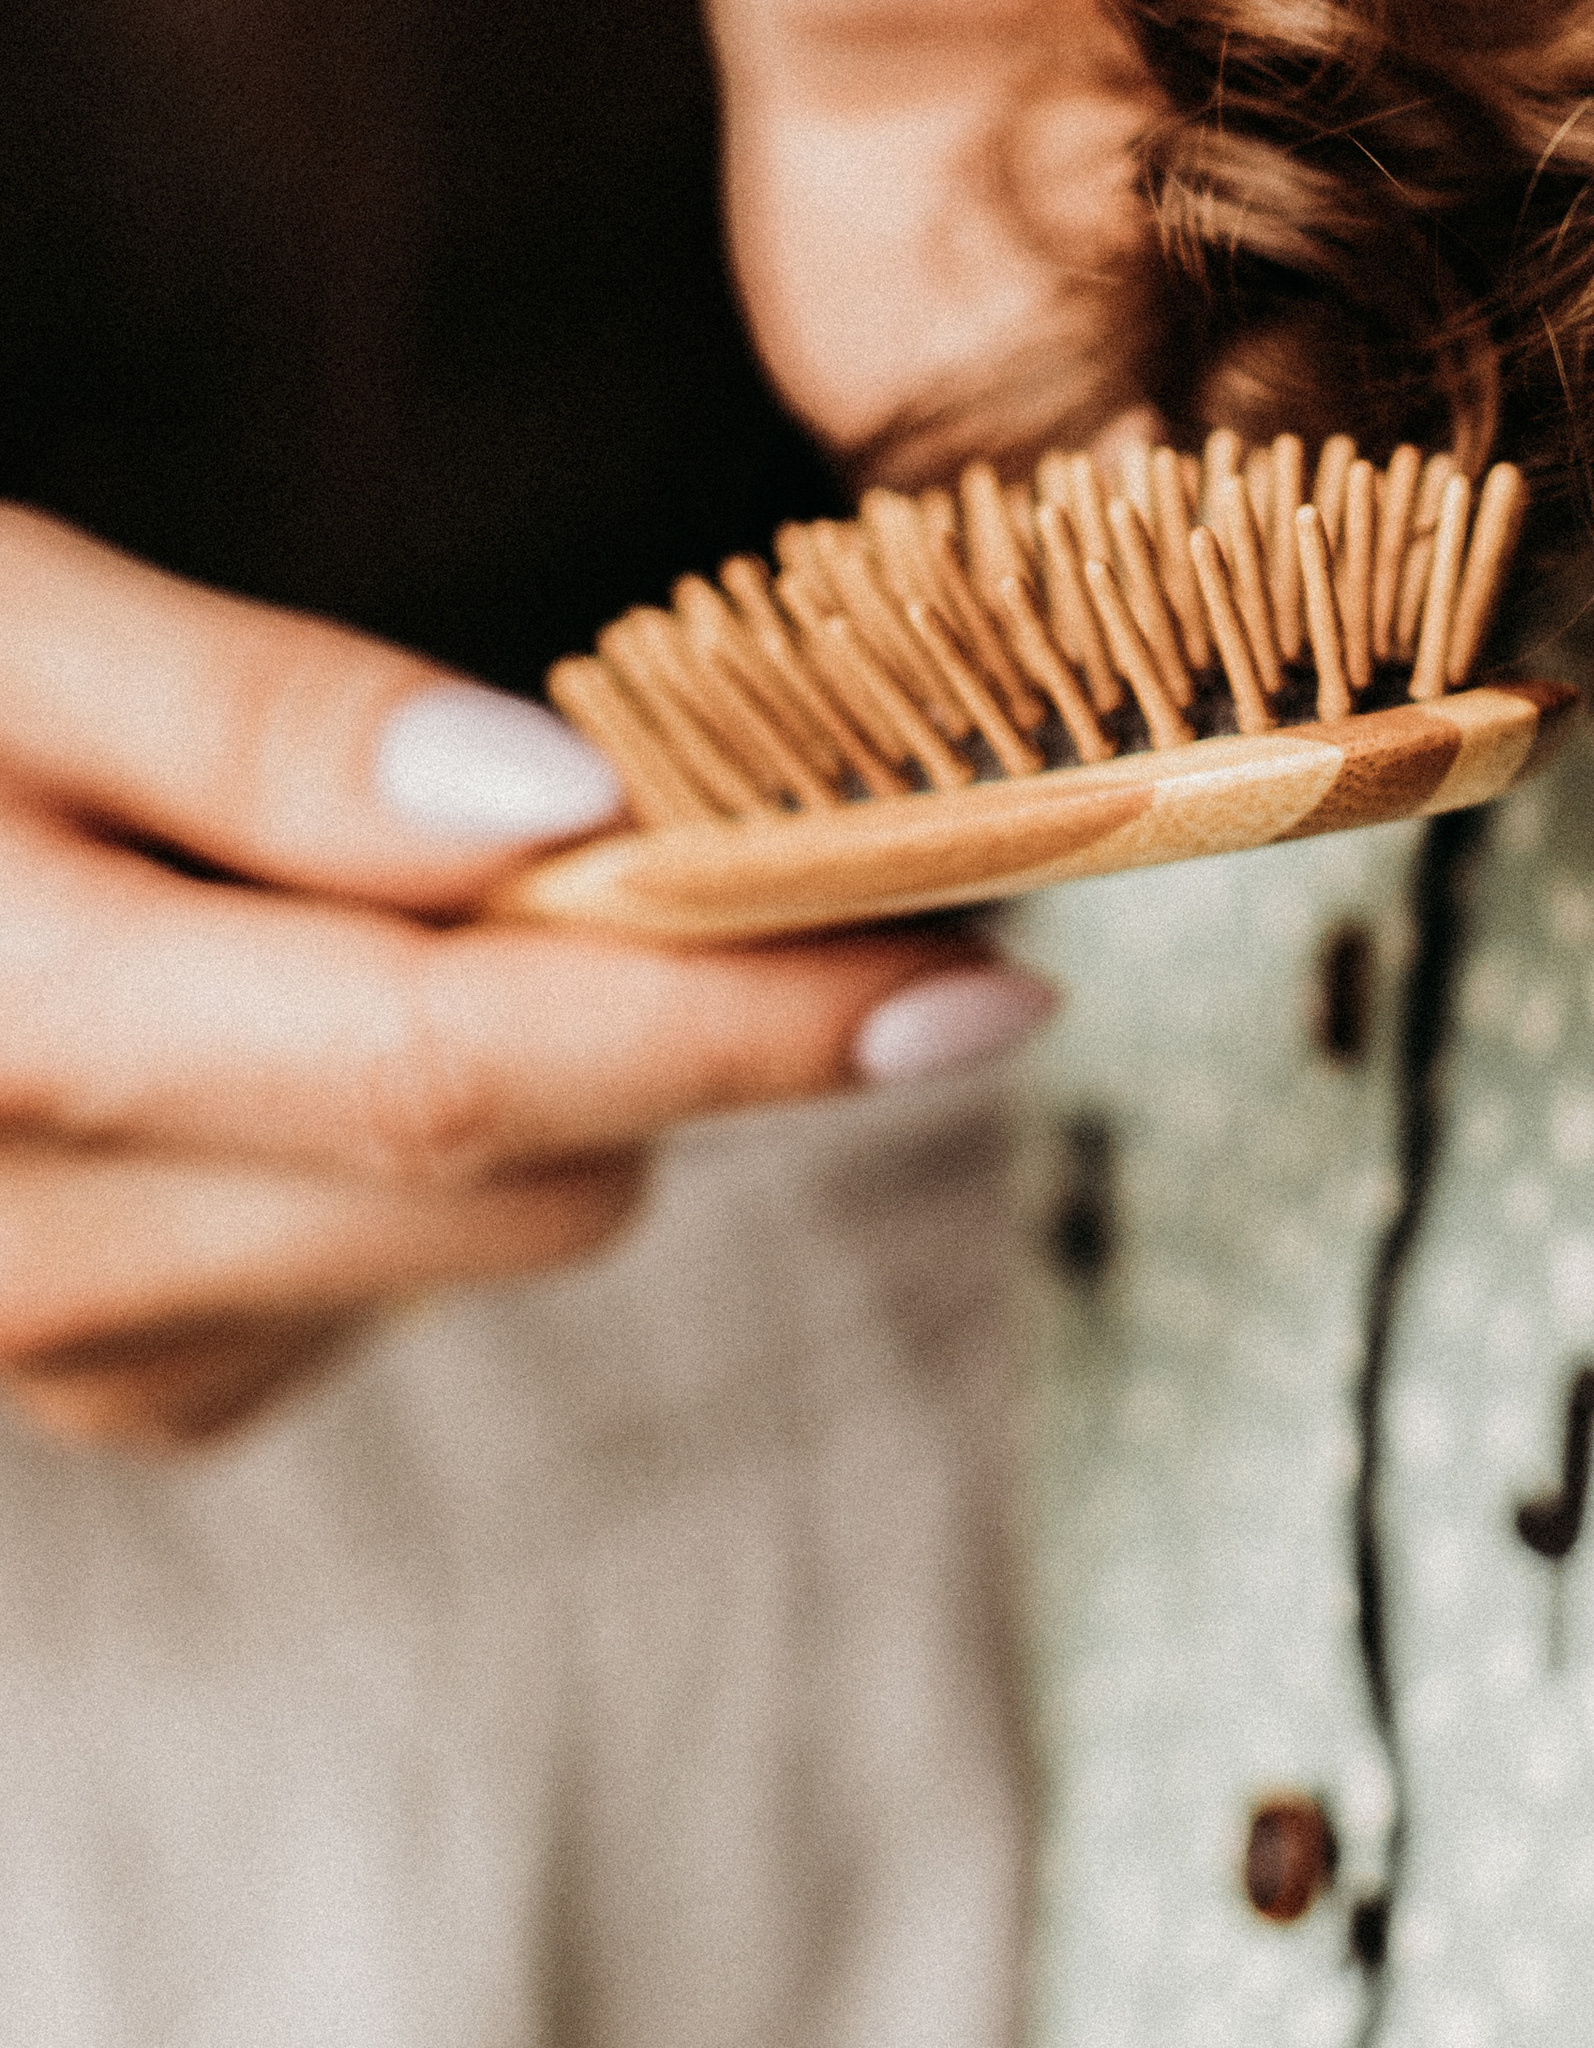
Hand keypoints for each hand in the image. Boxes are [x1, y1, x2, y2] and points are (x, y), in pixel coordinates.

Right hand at [0, 509, 1050, 1449]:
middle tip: (765, 844)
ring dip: (526, 1094)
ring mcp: (17, 1340)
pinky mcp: (51, 1375)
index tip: (994, 968)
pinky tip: (310, 1021)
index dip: (745, 1018)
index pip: (447, 1064)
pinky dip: (386, 1177)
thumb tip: (565, 807)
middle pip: (481, 1179)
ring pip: (432, 1261)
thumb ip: (247, 720)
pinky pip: (318, 1319)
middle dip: (669, 1022)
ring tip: (471, 897)